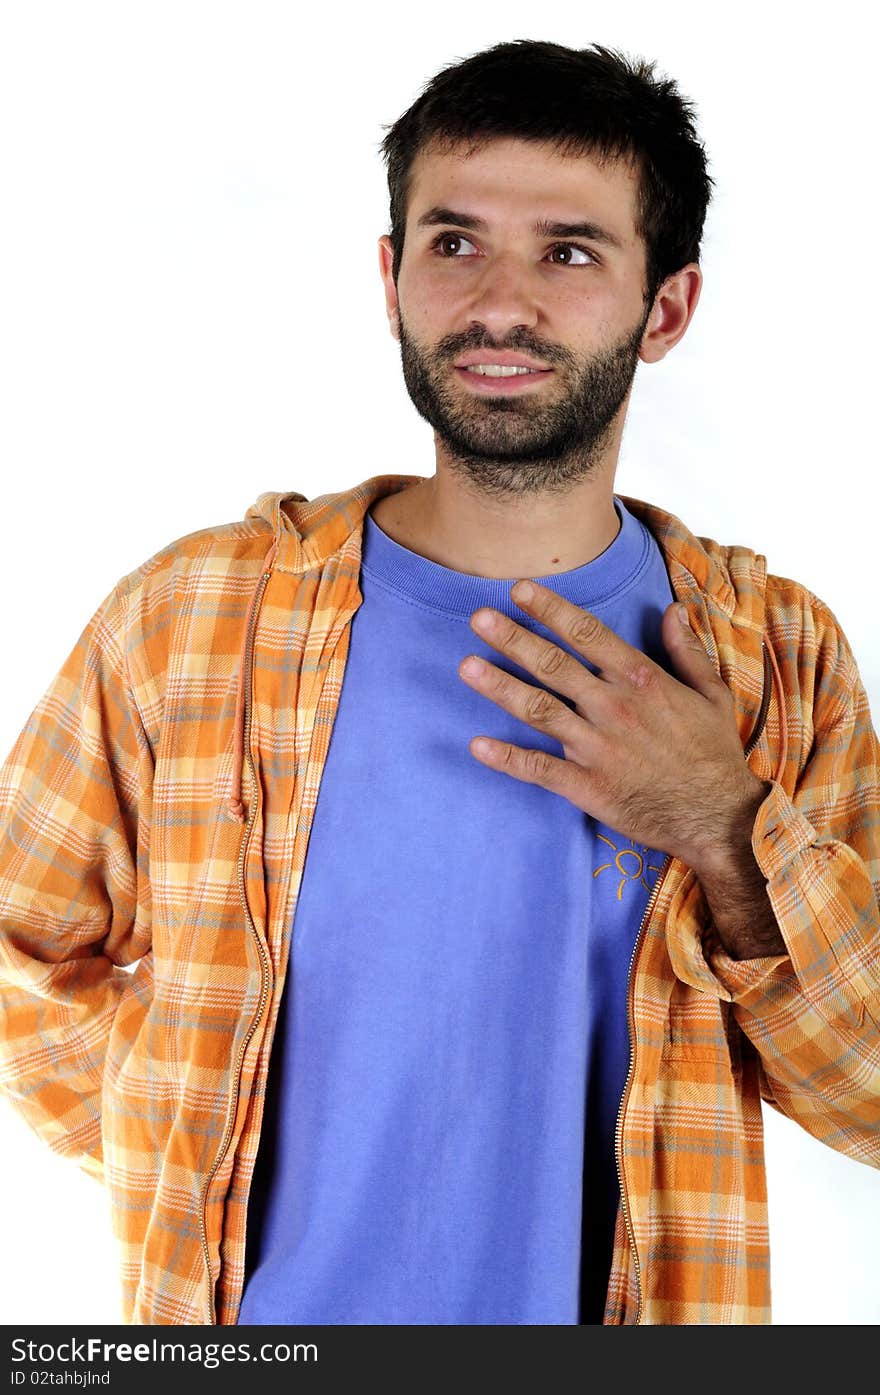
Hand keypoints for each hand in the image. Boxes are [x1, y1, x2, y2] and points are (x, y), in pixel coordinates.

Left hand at [457, 579, 765, 870]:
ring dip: (499, 687)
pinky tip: (476, 745)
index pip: (587, 634)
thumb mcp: (712, 694)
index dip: (550, 609)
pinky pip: (539, 769)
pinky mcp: (588, 787)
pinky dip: (506, 758)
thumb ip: (686, 651)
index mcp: (642, 680)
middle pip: (553, 665)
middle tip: (477, 618)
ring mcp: (597, 748)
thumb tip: (673, 610)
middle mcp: (614, 708)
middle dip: (513, 638)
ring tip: (466, 666)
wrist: (720, 819)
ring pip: (539, 710)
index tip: (519, 590)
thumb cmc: (714, 755)